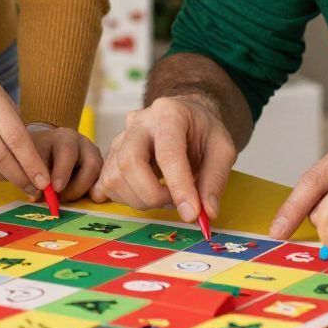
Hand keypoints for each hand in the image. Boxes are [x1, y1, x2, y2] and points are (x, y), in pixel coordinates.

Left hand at [29, 124, 102, 202]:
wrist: (42, 153)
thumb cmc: (34, 156)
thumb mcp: (27, 161)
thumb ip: (29, 176)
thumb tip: (38, 194)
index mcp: (65, 138)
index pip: (68, 152)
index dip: (63, 172)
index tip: (55, 189)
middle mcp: (84, 145)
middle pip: (92, 165)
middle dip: (77, 187)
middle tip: (61, 199)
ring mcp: (94, 157)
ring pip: (98, 177)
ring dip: (82, 192)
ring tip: (64, 198)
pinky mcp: (98, 171)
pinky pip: (99, 185)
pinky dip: (88, 194)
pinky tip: (73, 198)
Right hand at [92, 94, 235, 223]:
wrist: (185, 116)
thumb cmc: (203, 131)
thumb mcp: (222, 149)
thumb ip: (215, 180)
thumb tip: (206, 213)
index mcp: (169, 114)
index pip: (168, 153)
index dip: (179, 187)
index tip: (191, 213)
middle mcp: (138, 123)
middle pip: (129, 163)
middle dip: (152, 194)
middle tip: (174, 203)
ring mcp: (120, 138)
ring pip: (114, 177)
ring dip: (140, 199)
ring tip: (164, 195)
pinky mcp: (111, 155)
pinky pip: (105, 183)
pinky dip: (123, 197)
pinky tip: (143, 194)